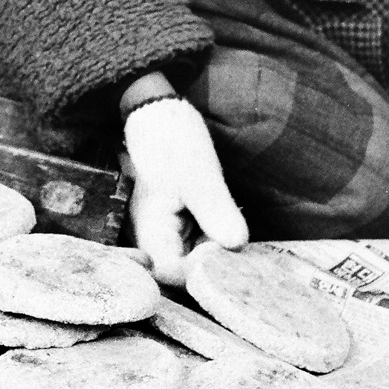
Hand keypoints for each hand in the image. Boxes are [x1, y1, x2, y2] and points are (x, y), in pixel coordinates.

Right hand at [124, 96, 247, 285]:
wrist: (159, 112)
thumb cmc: (172, 140)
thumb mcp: (200, 176)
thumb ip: (216, 213)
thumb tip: (238, 246)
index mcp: (149, 232)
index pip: (173, 276)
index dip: (202, 271)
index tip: (227, 248)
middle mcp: (151, 238)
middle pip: (183, 272)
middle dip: (213, 261)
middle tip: (239, 238)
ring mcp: (163, 231)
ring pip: (192, 258)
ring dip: (217, 249)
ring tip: (235, 223)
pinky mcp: (176, 222)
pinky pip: (195, 242)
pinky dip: (214, 236)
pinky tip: (229, 218)